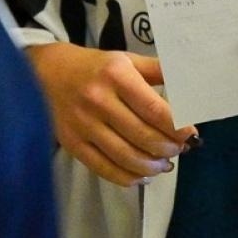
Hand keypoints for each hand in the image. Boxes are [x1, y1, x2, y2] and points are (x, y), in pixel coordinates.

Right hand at [27, 43, 196, 186]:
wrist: (46, 74)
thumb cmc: (95, 67)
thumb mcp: (127, 60)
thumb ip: (158, 71)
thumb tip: (190, 85)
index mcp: (117, 75)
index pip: (154, 109)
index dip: (177, 126)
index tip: (191, 133)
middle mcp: (99, 100)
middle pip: (143, 136)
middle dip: (168, 147)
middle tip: (180, 149)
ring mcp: (84, 125)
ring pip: (126, 157)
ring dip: (152, 166)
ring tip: (165, 164)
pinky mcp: (73, 144)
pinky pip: (104, 168)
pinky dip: (127, 177)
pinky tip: (141, 175)